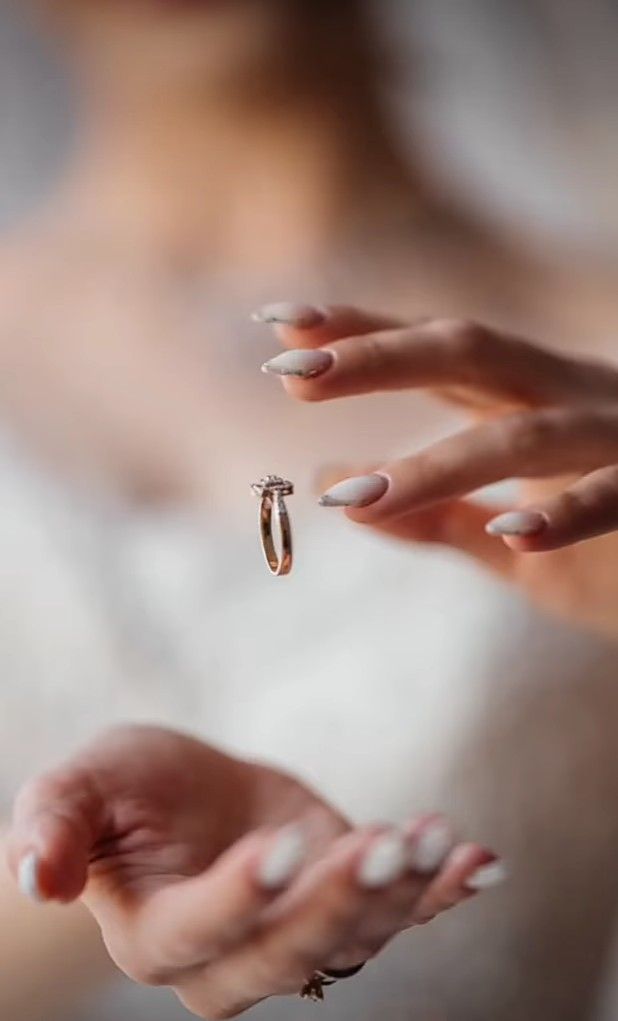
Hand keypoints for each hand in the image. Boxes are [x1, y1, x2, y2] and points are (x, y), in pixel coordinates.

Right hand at [7, 726, 500, 1018]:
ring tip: (432, 835)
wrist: (185, 797)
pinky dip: (444, 893)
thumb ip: (54, 824)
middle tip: (388, 839)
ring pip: (356, 939)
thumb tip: (37, 880)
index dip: (242, 896)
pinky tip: (482, 862)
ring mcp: (297, 935)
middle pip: (293, 953)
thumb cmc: (128, 792)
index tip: (280, 842)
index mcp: (159, 935)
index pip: (203, 932)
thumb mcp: (83, 786)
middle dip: (343, 902)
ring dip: (403, 892)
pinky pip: (401, 915)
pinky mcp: (344, 902)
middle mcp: (232, 959)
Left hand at [257, 303, 617, 635]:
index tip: (280, 324)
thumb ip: (432, 514)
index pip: (437, 356)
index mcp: (536, 401)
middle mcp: (573, 402)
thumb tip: (331, 485)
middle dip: (383, 359)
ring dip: (438, 466)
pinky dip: (567, 514)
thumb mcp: (512, 538)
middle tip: (292, 373)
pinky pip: (616, 497)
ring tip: (353, 500)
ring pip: (525, 437)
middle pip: (470, 355)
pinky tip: (512, 532)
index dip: (363, 335)